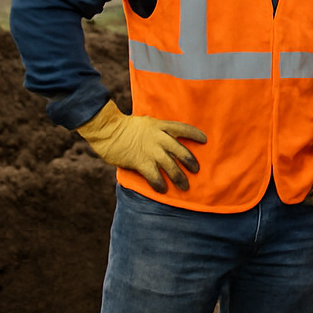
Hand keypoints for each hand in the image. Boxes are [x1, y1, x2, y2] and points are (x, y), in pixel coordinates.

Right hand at [76, 101, 206, 192]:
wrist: (107, 130)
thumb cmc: (124, 126)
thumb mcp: (146, 123)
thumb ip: (157, 131)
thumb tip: (165, 141)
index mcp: (160, 126)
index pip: (183, 129)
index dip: (195, 135)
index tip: (204, 140)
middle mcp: (159, 138)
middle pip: (181, 151)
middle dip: (190, 161)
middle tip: (196, 170)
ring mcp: (151, 150)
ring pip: (171, 165)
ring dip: (179, 177)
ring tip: (185, 186)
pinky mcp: (141, 161)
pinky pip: (154, 175)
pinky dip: (160, 183)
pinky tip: (163, 189)